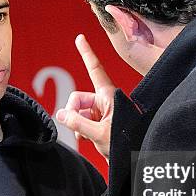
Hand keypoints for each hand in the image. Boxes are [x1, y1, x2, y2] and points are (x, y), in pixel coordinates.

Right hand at [56, 34, 114, 161]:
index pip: (94, 69)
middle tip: (80, 129)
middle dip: (74, 113)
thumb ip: (77, 123)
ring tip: (90, 136)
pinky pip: (82, 120)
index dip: (86, 53)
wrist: (134, 158)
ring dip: (79, 125)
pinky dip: (82, 130)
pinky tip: (90, 138)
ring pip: (79, 111)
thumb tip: (61, 114)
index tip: (80, 38)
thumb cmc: (125, 142)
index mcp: (108, 95)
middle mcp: (105, 100)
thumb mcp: (99, 134)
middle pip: (78, 98)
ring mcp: (102, 111)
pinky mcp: (100, 121)